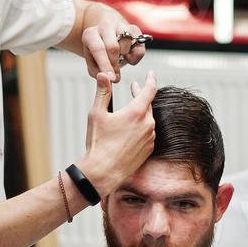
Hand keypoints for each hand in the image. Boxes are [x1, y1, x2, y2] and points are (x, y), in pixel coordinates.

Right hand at [79, 71, 157, 195]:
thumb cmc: (98, 143)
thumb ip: (102, 92)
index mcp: (136, 112)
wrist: (103, 172)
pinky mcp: (149, 149)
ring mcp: (150, 138)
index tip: (150, 74)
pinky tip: (130, 131)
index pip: (150, 90)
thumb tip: (104, 75)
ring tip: (129, 113)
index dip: (150, 79)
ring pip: (147, 120)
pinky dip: (141, 128)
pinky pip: (147, 134)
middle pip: (148, 104)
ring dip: (140, 114)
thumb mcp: (96, 114)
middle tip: (134, 89)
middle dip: (141, 96)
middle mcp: (148, 124)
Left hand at [80, 10, 145, 83]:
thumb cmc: (97, 53)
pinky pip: (139, 45)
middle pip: (113, 47)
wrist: (105, 36)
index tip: (112, 79)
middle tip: (115, 77)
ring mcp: (120, 25)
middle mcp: (105, 26)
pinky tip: (128, 57)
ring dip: (124, 57)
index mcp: (90, 34)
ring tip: (118, 60)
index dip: (105, 65)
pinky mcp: (134, 28)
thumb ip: (98, 72)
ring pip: (126, 44)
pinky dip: (136, 56)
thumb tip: (113, 78)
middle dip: (115, 65)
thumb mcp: (92, 63)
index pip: (98, 49)